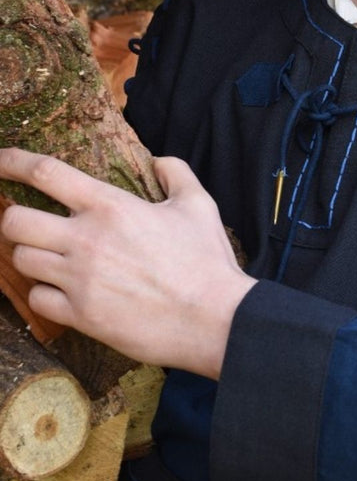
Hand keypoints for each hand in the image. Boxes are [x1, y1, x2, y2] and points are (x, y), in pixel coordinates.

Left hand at [0, 148, 256, 378]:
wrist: (213, 318)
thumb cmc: (207, 260)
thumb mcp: (200, 205)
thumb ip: (177, 174)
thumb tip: (159, 162)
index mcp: (111, 207)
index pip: (45, 173)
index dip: (12, 162)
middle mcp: (86, 239)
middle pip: (14, 221)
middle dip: (16, 219)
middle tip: (35, 225)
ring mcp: (79, 280)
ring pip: (22, 260)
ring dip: (33, 257)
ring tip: (54, 260)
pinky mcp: (81, 315)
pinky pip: (37, 300)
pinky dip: (45, 294)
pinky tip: (65, 293)